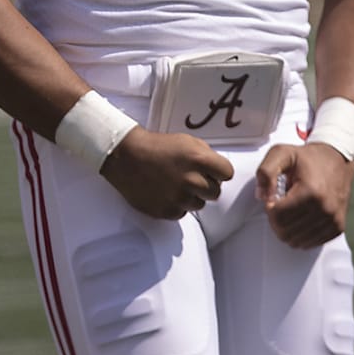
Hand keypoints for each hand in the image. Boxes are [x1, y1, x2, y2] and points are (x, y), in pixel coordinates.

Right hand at [99, 128, 234, 220]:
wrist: (126, 157)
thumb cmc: (157, 146)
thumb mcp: (186, 141)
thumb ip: (206, 156)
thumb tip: (217, 171)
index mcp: (199, 159)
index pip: (227, 173)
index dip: (219, 172)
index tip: (211, 171)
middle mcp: (192, 180)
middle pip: (216, 193)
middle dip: (207, 185)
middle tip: (192, 178)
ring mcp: (179, 198)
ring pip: (199, 205)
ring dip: (191, 197)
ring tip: (175, 184)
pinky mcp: (166, 211)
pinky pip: (182, 213)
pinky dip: (176, 205)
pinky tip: (165, 192)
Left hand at [255, 143, 353, 248]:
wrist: (337, 160)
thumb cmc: (307, 158)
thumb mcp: (282, 154)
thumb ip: (266, 172)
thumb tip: (262, 196)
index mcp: (311, 191)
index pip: (278, 217)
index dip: (270, 209)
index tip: (274, 198)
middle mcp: (325, 208)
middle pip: (286, 232)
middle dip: (277, 221)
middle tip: (280, 206)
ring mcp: (333, 220)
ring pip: (298, 241)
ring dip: (289, 229)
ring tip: (291, 211)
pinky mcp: (338, 227)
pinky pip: (311, 243)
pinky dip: (301, 234)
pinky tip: (301, 218)